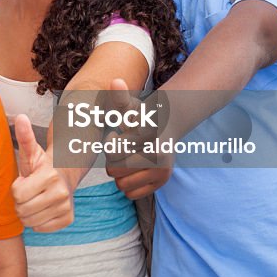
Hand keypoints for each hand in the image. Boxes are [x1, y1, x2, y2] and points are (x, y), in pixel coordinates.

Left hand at [10, 114, 73, 232]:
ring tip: (35, 198)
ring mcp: (65, 207)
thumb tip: (20, 117)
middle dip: (20, 202)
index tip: (24, 180)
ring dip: (28, 212)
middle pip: (22, 210)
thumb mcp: (32, 151)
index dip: (16, 188)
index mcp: (50, 176)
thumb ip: (25, 136)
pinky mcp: (67, 219)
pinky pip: (40, 228)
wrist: (65, 175)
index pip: (17, 194)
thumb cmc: (44, 165)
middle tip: (29, 191)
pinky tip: (43, 207)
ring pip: (30, 222)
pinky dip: (38, 221)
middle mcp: (61, 193)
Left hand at [102, 78, 173, 197]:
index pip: (112, 152)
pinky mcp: (161, 184)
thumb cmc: (141, 115)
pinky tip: (132, 169)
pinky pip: (131, 194)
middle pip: (114, 171)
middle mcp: (160, 161)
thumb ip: (120, 97)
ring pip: (121, 185)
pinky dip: (127, 184)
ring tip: (127, 157)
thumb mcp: (130, 106)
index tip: (116, 133)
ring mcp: (162, 175)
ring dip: (119, 173)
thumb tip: (115, 81)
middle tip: (121, 146)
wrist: (167, 125)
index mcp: (149, 141)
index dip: (109, 142)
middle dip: (112, 159)